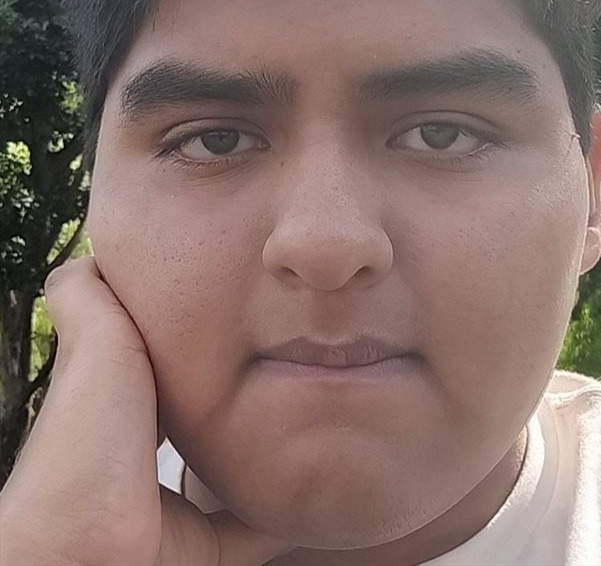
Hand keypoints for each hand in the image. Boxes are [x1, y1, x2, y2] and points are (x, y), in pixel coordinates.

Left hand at [0, 257, 293, 565]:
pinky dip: (290, 511)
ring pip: (234, 470)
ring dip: (273, 445)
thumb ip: (88, 297)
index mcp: (124, 405)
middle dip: (247, 391)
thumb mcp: (93, 343)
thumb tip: (91, 255)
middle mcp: (145, 456)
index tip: (251, 313)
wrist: (83, 546)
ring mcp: (173, 506)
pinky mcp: (203, 548)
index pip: (169, 365)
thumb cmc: (86, 442)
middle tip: (299, 358)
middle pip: (204, 417)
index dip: (206, 340)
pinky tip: (325, 480)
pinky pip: (257, 527)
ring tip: (320, 411)